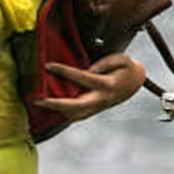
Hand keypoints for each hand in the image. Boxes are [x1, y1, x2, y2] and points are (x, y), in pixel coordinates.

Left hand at [32, 53, 146, 121]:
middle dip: (55, 105)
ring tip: (40, 103)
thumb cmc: (126, 68)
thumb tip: (87, 71)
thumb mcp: (121, 58)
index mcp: (108, 85)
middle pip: (76, 106)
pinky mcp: (94, 110)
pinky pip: (76, 115)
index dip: (64, 71)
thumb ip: (104, 63)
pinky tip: (51, 106)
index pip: (83, 78)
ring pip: (75, 115)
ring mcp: (98, 107)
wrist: (135, 83)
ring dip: (57, 110)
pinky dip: (63, 112)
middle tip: (38, 100)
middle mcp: (102, 99)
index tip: (48, 66)